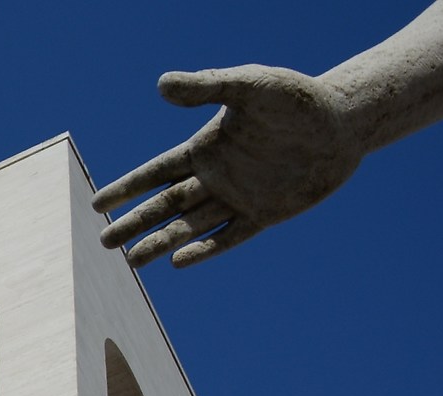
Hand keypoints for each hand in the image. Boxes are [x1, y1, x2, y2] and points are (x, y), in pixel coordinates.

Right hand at [94, 65, 365, 266]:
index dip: (126, 188)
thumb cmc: (296, 99)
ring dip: (160, 242)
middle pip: (164, 206)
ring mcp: (237, 197)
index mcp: (206, 148)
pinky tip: (178, 262)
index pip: (155, 173)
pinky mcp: (263, 215)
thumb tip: (162, 85)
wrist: (345, 122)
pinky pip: (227, 237)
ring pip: (189, 226)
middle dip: (133, 223)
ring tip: (132, 260)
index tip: (97, 205)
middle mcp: (216, 176)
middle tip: (104, 243)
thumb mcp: (250, 86)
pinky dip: (203, 250)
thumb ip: (207, 86)